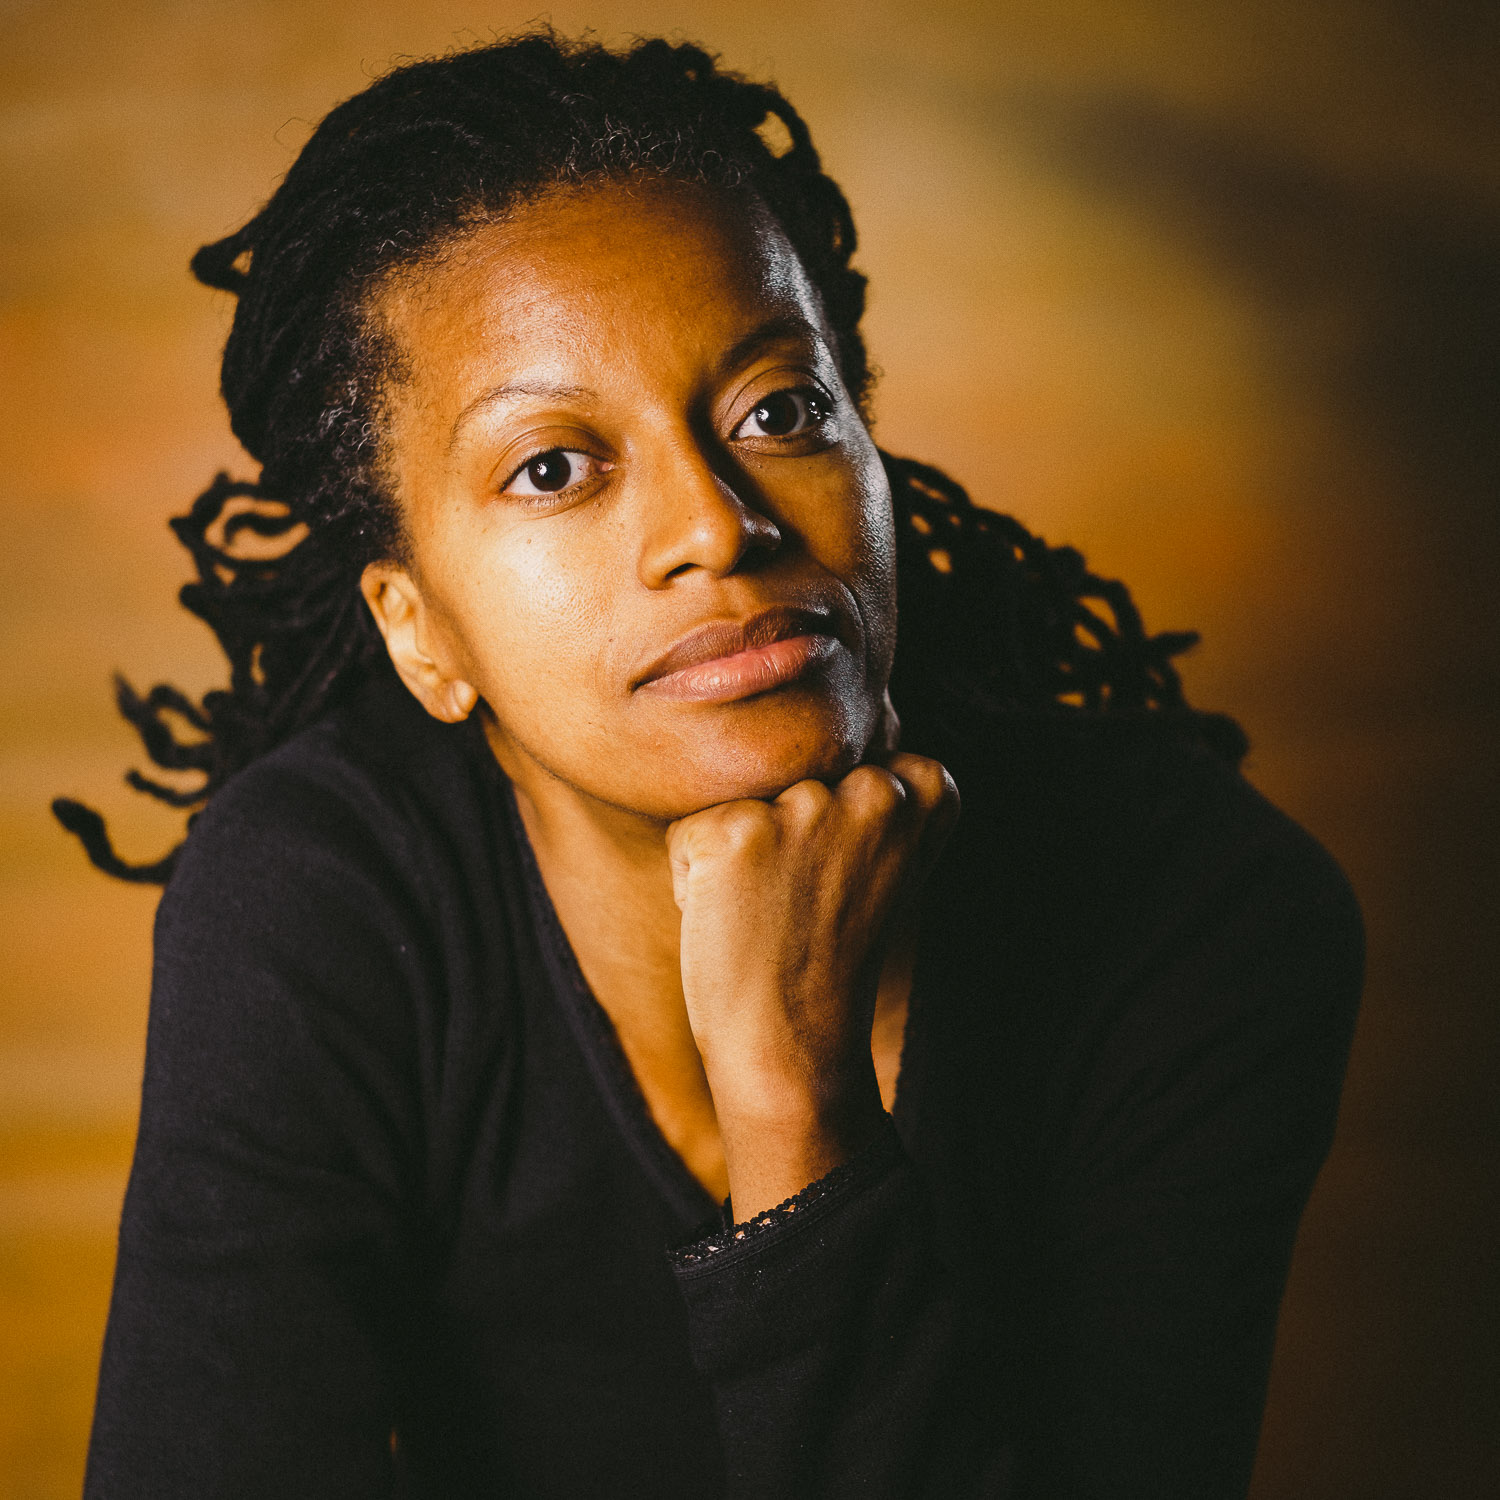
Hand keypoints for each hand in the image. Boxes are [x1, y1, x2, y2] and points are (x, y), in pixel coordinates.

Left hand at [665, 750, 958, 1216]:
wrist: (795, 1044)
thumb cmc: (831, 952)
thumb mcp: (889, 859)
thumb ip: (885, 790)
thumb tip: (859, 727)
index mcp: (925, 788)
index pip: (856, 755)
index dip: (836, 824)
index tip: (850, 884)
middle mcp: (874, 787)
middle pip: (794, 773)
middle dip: (785, 830)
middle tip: (806, 904)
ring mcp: (805, 807)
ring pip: (741, 799)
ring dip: (740, 853)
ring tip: (769, 913)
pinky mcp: (736, 831)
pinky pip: (689, 833)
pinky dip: (693, 879)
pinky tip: (732, 922)